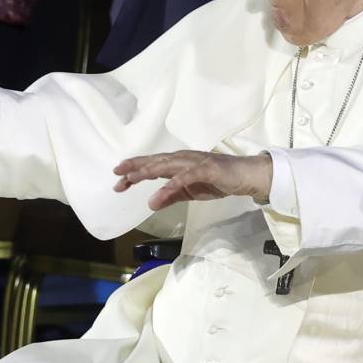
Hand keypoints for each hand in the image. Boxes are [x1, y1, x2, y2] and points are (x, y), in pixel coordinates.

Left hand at [113, 151, 272, 210]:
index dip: (134, 172)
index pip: (152, 166)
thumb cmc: (217, 181)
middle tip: (117, 173)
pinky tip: (165, 187)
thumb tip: (150, 203)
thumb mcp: (189, 193)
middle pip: (155, 162)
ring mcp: (195, 162)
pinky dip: (176, 180)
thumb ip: (170, 196)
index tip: (117, 181)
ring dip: (151, 170)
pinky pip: (189, 175)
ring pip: (169, 165)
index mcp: (177, 164)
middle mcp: (183, 159)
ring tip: (134, 177)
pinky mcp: (208, 169)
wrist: (245, 176)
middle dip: (136, 166)